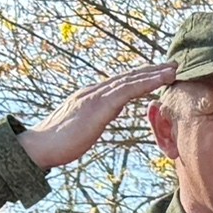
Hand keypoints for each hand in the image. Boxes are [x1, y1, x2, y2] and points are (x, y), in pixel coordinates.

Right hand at [17, 63, 177, 169]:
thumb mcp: (80, 126)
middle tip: (173, 65)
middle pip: (127, 77)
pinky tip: (160, 81)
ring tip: (173, 70)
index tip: (159, 73)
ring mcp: (95, 96)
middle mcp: (93, 91)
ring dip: (153, 74)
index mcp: (90, 96)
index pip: (120, 83)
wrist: (39, 147)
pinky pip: (126, 91)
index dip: (140, 77)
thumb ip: (92, 117)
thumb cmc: (57, 143)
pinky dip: (145, 84)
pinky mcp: (98, 106)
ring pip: (130, 80)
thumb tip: (100, 116)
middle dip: (151, 70)